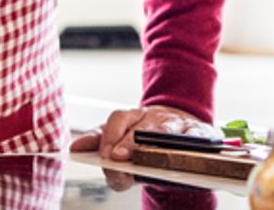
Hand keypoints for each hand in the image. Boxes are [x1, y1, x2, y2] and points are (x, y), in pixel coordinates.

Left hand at [68, 105, 212, 161]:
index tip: (106, 155)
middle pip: (140, 128)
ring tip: (146, 156)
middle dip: (129, 143)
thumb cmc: (147, 135)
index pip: (117, 121)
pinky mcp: (199, 131)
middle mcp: (154, 118)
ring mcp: (177, 124)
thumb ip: (99, 142)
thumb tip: (74, 148)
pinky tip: (184, 147)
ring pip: (166, 130)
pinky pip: (196, 134)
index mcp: (133, 116)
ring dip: (155, 142)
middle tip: (118, 157)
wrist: (182, 123)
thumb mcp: (122, 135)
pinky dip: (191, 139)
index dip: (110, 137)